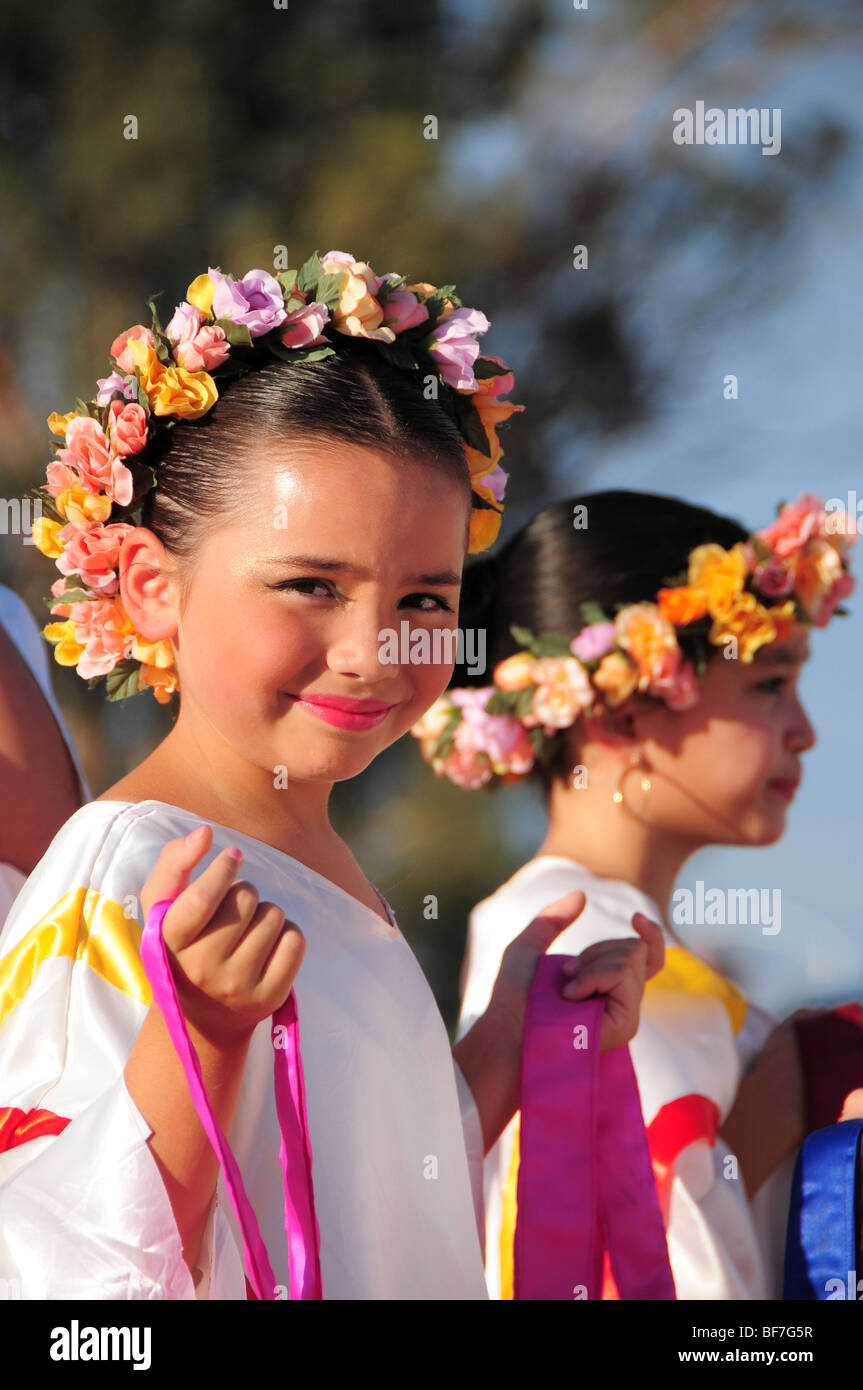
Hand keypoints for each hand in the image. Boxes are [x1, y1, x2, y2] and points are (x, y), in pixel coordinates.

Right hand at [141, 824, 304, 1046]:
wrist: (202, 1016)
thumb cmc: (183, 944)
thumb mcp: (162, 907)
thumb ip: (174, 862)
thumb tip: (204, 833)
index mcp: (170, 943)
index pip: (203, 897)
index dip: (223, 869)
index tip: (233, 856)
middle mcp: (202, 969)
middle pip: (246, 899)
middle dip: (245, 893)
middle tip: (233, 911)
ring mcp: (237, 987)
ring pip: (273, 916)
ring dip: (265, 914)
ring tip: (247, 932)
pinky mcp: (270, 997)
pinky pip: (295, 940)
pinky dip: (288, 934)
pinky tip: (268, 946)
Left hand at [486, 891, 664, 1054]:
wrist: (506, 1030)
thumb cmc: (513, 997)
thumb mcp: (527, 947)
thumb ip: (553, 919)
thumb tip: (582, 894)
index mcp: (608, 984)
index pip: (649, 956)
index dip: (652, 934)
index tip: (636, 918)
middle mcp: (622, 1000)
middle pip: (635, 948)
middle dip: (596, 951)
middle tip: (565, 977)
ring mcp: (626, 1014)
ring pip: (630, 958)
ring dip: (591, 965)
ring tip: (567, 993)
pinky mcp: (625, 1025)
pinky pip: (622, 975)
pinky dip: (594, 976)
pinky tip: (572, 996)